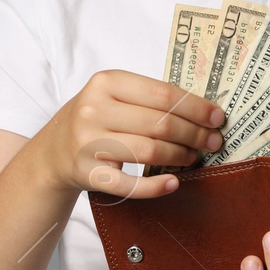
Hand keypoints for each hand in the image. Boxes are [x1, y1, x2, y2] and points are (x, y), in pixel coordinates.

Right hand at [27, 70, 223, 200]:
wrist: (52, 152)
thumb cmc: (95, 120)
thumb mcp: (113, 96)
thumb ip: (150, 97)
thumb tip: (204, 111)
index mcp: (106, 82)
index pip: (163, 94)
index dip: (196, 107)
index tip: (218, 117)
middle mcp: (94, 109)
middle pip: (160, 123)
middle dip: (194, 134)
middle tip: (213, 141)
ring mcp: (88, 143)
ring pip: (149, 151)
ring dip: (180, 156)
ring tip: (194, 157)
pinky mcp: (87, 174)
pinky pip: (129, 185)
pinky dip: (156, 187)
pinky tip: (173, 183)